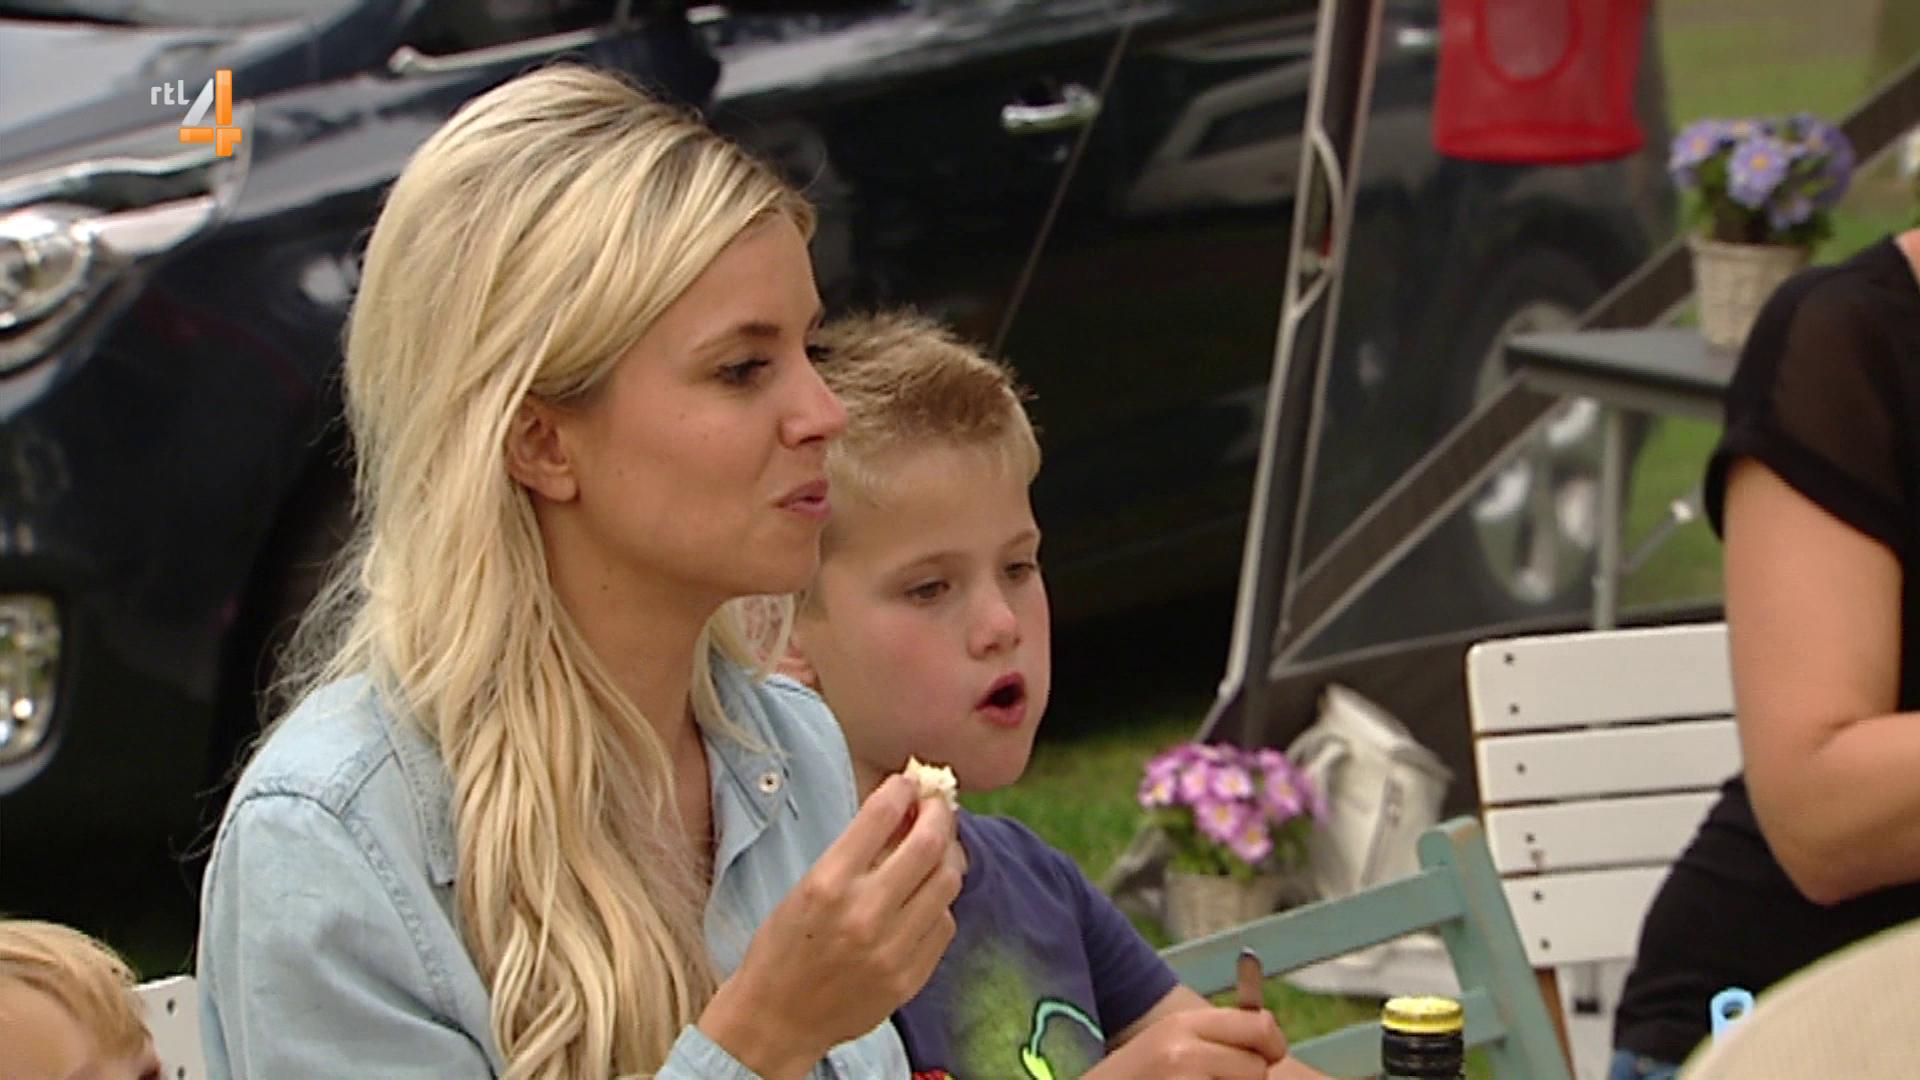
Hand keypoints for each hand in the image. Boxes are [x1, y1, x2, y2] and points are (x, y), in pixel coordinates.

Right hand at [698, 775, 961, 1078]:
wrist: (776, 1019)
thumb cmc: (782, 948)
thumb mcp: (805, 888)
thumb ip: (854, 853)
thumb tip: (900, 811)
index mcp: (827, 884)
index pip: (881, 816)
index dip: (903, 789)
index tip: (909, 783)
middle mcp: (863, 914)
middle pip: (928, 844)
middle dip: (939, 813)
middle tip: (938, 805)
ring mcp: (892, 949)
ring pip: (947, 881)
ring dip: (948, 854)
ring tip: (939, 847)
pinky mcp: (910, 977)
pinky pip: (945, 923)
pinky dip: (940, 901)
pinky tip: (927, 895)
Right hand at [1084, 1005, 1288, 1079]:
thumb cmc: (1137, 1076)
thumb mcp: (1167, 1039)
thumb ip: (1213, 1035)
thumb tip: (1271, 1038)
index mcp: (1181, 1025)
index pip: (1259, 1025)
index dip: (1272, 1042)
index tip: (1270, 1053)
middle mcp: (1183, 1054)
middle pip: (1257, 1067)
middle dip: (1249, 1078)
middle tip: (1220, 1078)